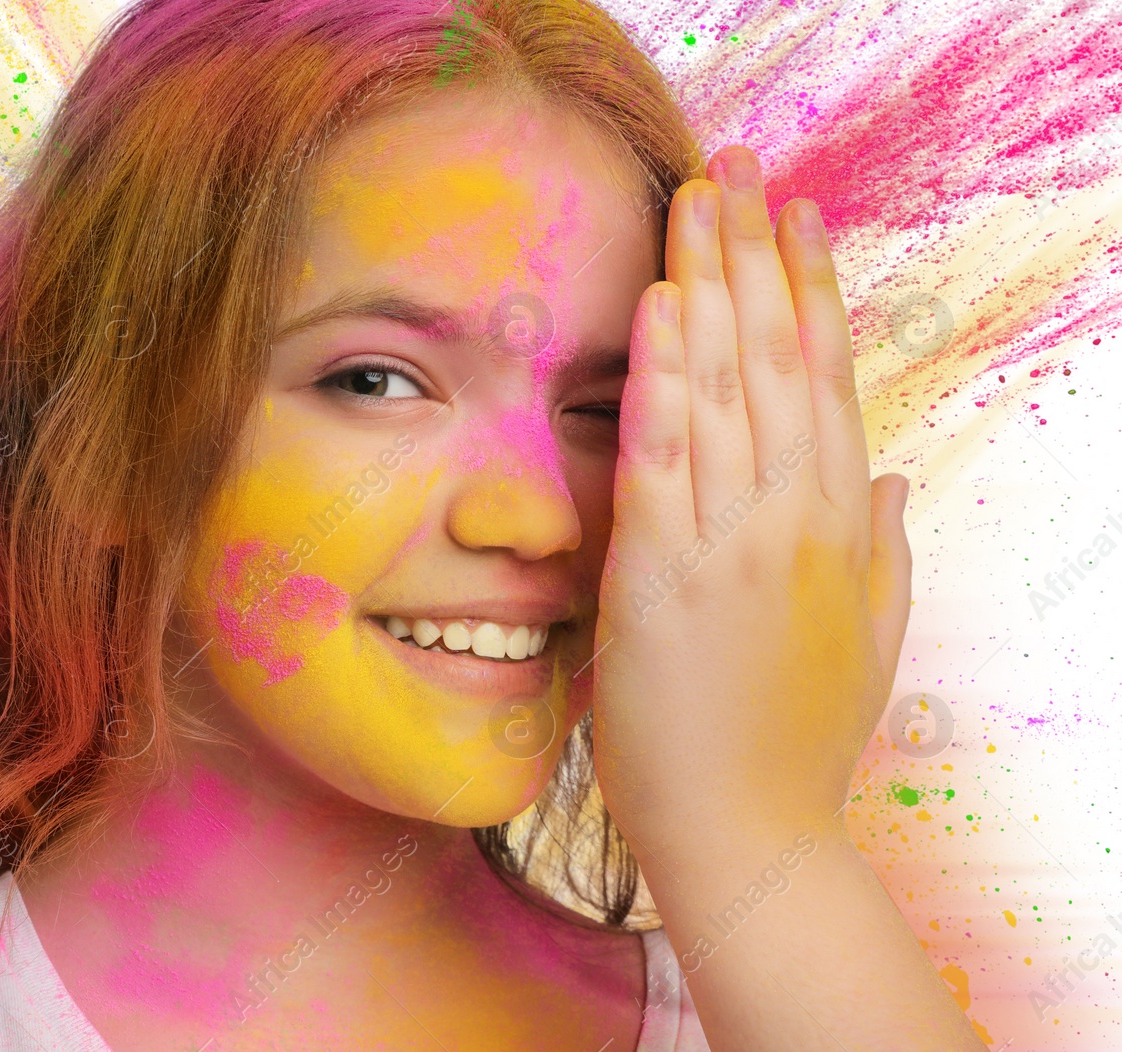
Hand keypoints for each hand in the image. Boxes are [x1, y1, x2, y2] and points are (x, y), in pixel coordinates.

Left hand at [589, 144, 911, 871]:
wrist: (749, 839)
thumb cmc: (794, 742)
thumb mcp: (864, 637)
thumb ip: (880, 549)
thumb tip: (883, 475)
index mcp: (838, 525)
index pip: (825, 379)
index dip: (810, 290)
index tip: (796, 217)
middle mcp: (794, 519)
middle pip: (779, 361)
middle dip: (757, 256)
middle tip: (739, 166)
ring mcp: (733, 546)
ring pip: (728, 391)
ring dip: (713, 285)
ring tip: (700, 200)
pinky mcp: (667, 580)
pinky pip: (667, 460)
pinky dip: (668, 381)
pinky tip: (665, 310)